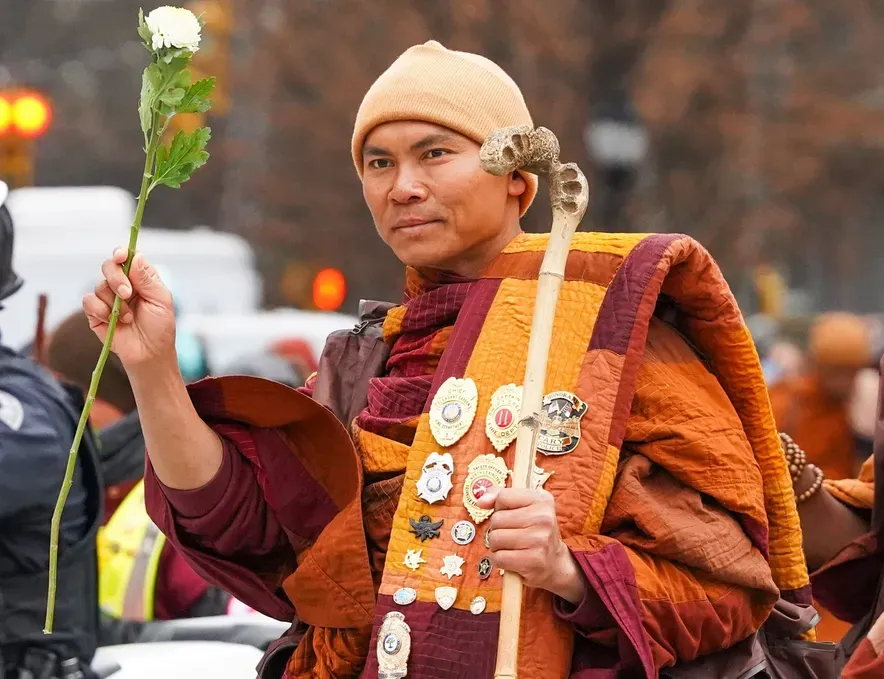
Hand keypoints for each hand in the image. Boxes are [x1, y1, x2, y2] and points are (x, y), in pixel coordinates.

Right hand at [83, 248, 176, 369]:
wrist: (149, 354)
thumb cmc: (160, 327)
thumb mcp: (161, 301)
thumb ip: (147, 279)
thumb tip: (135, 256)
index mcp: (140, 278)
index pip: (127, 257)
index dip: (121, 253)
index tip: (121, 256)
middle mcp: (123, 285)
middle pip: (109, 266)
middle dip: (116, 278)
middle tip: (127, 293)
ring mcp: (107, 298)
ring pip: (99, 285)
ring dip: (114, 302)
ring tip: (128, 317)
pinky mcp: (95, 313)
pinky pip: (89, 301)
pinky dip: (101, 310)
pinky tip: (114, 321)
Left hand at [477, 487, 585, 604]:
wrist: (554, 563)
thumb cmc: (533, 531)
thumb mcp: (523, 507)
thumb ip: (500, 496)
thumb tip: (481, 501)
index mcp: (542, 500)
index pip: (503, 497)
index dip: (499, 508)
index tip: (511, 516)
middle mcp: (544, 518)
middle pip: (496, 519)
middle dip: (497, 529)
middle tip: (513, 535)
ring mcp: (540, 540)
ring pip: (495, 538)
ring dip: (497, 546)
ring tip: (512, 547)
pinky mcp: (533, 561)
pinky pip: (499, 558)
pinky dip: (499, 560)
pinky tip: (512, 560)